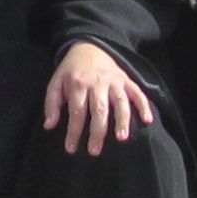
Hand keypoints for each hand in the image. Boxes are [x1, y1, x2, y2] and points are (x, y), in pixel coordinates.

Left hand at [42, 39, 152, 154]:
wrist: (88, 47)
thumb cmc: (71, 71)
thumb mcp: (55, 82)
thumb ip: (52, 104)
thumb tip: (49, 126)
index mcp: (78, 84)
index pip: (77, 111)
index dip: (74, 131)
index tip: (71, 148)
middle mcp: (98, 83)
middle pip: (99, 109)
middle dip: (97, 131)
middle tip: (94, 151)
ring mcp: (114, 81)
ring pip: (120, 102)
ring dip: (122, 120)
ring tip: (122, 138)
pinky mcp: (126, 80)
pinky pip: (137, 92)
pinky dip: (144, 106)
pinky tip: (148, 120)